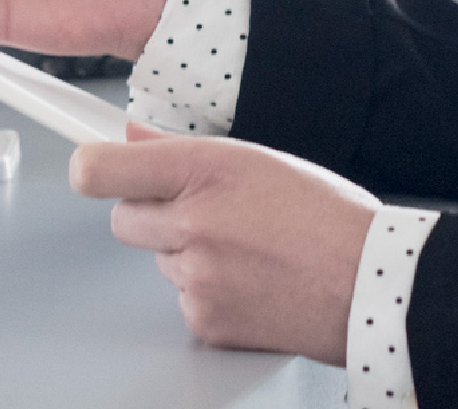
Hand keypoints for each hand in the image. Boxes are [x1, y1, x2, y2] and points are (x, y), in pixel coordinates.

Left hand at [71, 123, 377, 365]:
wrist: (371, 284)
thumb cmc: (325, 216)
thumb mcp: (256, 158)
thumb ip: (182, 148)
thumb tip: (132, 137)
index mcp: (205, 169)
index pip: (105, 170)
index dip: (89, 167)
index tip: (87, 166)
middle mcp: (194, 221)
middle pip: (124, 219)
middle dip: (150, 214)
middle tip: (196, 211)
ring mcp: (199, 276)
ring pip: (159, 260)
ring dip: (184, 252)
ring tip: (243, 247)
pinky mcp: (208, 321)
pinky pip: (183, 299)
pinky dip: (207, 292)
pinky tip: (249, 280)